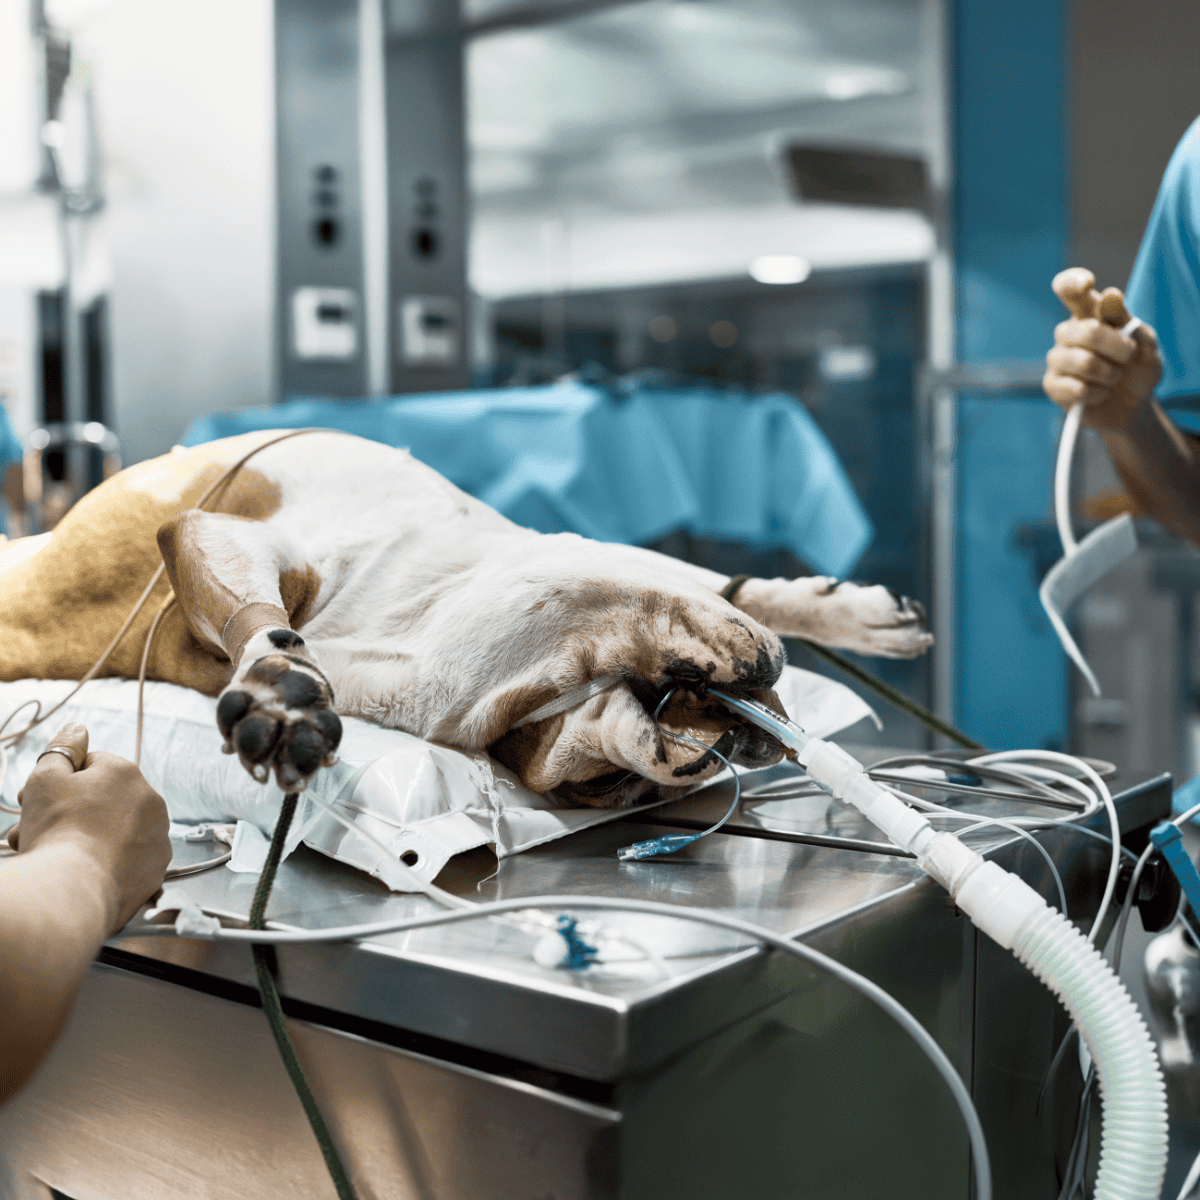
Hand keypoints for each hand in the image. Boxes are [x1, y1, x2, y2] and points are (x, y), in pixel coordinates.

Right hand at [8, 724, 170, 931]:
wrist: (72, 888)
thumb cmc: (58, 829)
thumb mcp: (48, 776)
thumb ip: (64, 748)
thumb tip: (77, 728)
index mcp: (128, 774)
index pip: (91, 767)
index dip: (59, 782)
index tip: (34, 799)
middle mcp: (151, 803)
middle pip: (102, 801)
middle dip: (67, 811)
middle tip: (34, 827)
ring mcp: (157, 838)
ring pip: (113, 832)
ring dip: (83, 837)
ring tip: (50, 852)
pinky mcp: (155, 871)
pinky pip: (126, 861)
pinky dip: (104, 863)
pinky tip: (79, 870)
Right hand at [1043, 267, 1162, 431]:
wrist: (1132, 405)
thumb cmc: (1137, 368)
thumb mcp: (1145, 342)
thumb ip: (1129, 320)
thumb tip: (1110, 295)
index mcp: (1088, 313)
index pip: (1068, 288)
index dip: (1072, 282)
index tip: (1086, 284)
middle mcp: (1067, 332)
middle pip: (1088, 331)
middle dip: (1120, 349)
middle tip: (1128, 358)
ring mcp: (1057, 359)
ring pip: (1085, 362)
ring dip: (1110, 374)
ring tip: (1113, 378)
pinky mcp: (1052, 385)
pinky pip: (1077, 388)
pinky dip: (1098, 393)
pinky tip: (1099, 393)